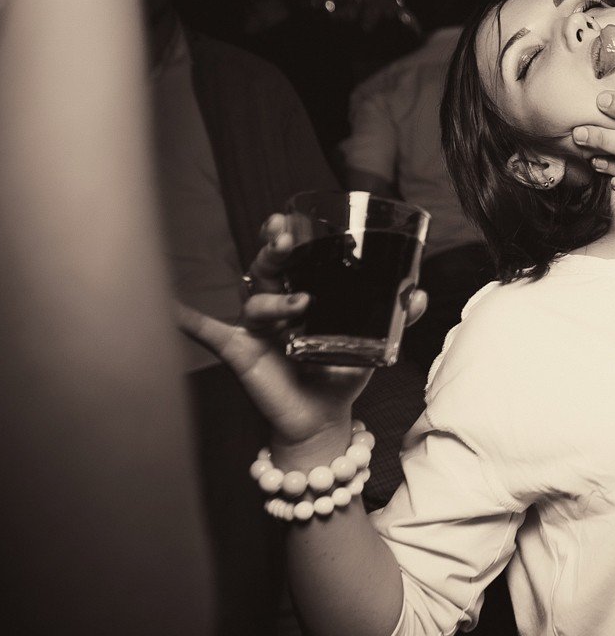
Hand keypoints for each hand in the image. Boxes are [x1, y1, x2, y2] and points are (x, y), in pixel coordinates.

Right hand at [175, 214, 428, 446]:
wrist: (322, 416)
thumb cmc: (341, 372)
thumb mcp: (373, 341)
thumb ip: (397, 317)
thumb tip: (420, 295)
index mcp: (303, 292)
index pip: (293, 257)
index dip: (288, 235)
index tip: (291, 219)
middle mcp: (276, 304)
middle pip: (268, 268)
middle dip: (275, 250)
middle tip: (287, 239)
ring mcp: (256, 327)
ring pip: (254, 300)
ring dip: (273, 299)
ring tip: (301, 303)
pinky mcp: (242, 352)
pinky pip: (210, 333)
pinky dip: (190, 320)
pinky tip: (173, 308)